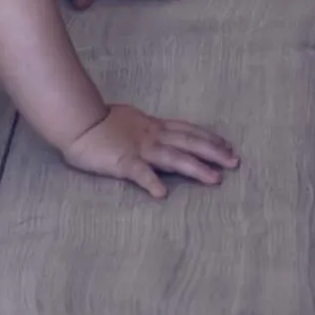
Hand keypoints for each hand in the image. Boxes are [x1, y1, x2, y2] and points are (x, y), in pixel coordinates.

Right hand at [61, 105, 239, 198]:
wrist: (78, 122)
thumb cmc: (101, 121)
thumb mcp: (132, 120)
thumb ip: (147, 128)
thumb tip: (158, 130)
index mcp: (154, 127)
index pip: (188, 131)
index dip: (209, 138)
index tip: (228, 146)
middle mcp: (153, 136)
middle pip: (189, 143)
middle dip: (214, 152)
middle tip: (235, 162)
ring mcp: (139, 149)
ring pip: (173, 158)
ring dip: (196, 168)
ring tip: (215, 179)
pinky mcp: (122, 162)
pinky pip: (139, 173)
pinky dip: (151, 182)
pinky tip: (162, 194)